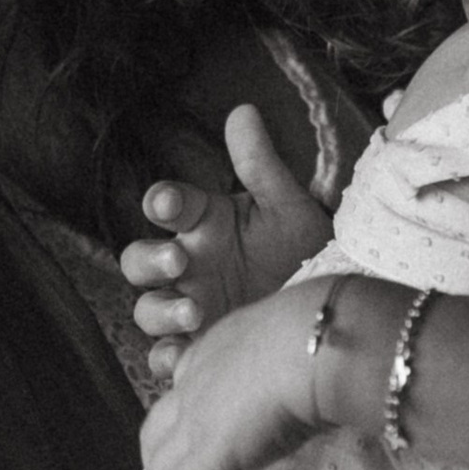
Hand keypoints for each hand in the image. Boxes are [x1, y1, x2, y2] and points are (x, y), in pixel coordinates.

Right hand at [121, 101, 332, 382]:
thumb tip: (242, 110)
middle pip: (139, 260)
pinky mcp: (198, 348)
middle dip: (150, 259)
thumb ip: (261, 165)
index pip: (168, 207)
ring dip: (161, 309)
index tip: (170, 203)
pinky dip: (166, 359)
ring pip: (147, 310)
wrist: (329, 309)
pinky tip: (184, 358)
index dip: (163, 202)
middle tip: (180, 259)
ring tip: (195, 310)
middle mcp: (187, 267)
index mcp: (203, 225)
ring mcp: (188, 309)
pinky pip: (164, 357)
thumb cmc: (303, 252)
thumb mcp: (287, 209)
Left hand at [138, 276, 325, 469]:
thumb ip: (297, 359)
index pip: (186, 390)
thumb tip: (325, 371)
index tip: (197, 439)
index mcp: (218, 349)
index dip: (186, 419)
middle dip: (160, 460)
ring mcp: (192, 423)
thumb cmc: (330, 335)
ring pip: (160, 469)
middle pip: (157, 431)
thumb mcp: (302, 340)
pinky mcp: (201, 460)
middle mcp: (193, 384)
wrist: (321, 344)